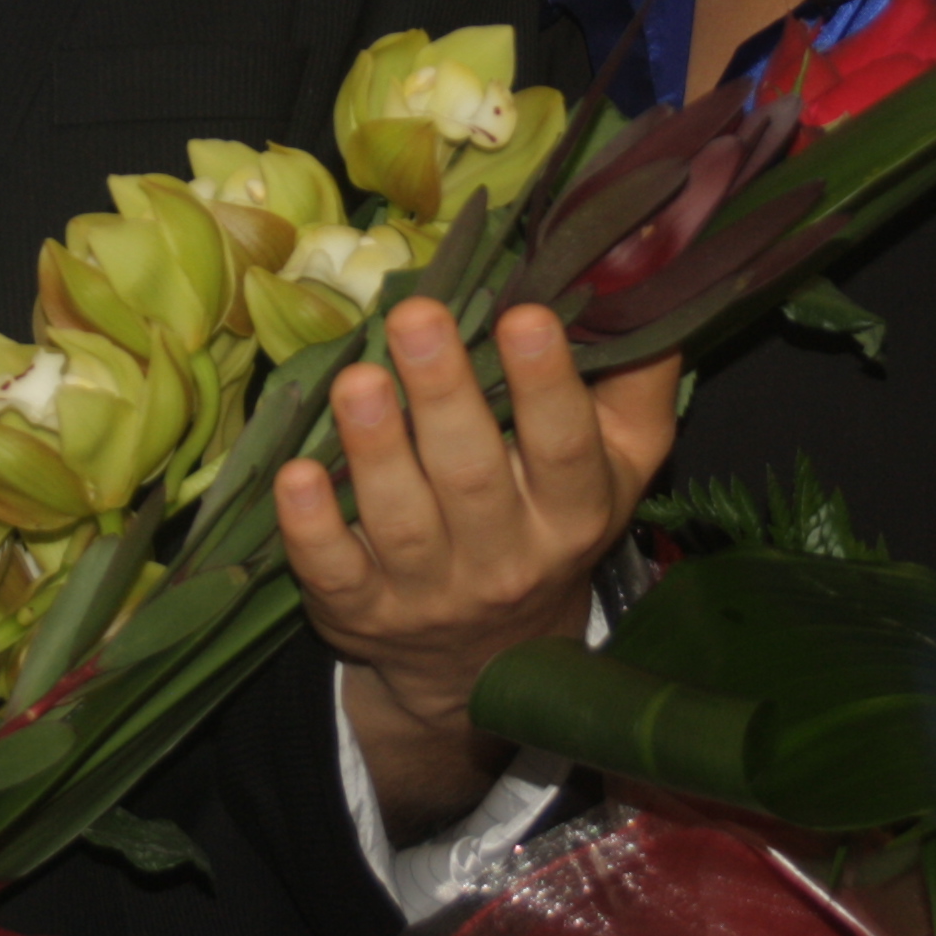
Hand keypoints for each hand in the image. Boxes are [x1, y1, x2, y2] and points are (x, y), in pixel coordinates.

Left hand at [274, 296, 678, 833]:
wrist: (487, 661)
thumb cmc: (549, 522)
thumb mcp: (618, 463)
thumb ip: (634, 378)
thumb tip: (642, 274)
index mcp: (575, 510)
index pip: (565, 447)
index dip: (545, 385)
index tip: (524, 315)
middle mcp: (507, 558)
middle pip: (474, 477)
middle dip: (444, 395)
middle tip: (415, 316)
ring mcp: (430, 592)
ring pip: (402, 521)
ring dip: (375, 450)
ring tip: (355, 381)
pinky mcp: (361, 613)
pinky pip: (334, 571)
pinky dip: (310, 527)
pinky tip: (293, 475)